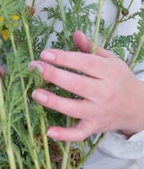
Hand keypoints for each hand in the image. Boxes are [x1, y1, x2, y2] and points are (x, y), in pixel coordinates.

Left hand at [29, 30, 143, 141]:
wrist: (139, 107)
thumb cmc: (119, 78)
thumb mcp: (110, 59)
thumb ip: (90, 47)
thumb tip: (76, 33)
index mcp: (108, 72)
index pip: (84, 63)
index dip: (64, 58)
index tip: (45, 53)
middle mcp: (104, 93)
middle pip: (77, 85)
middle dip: (54, 75)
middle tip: (34, 67)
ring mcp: (99, 112)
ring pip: (75, 109)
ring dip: (54, 102)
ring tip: (35, 94)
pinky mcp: (95, 127)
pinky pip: (80, 134)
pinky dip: (65, 135)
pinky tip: (49, 131)